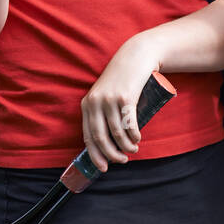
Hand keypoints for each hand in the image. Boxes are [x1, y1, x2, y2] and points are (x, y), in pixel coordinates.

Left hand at [80, 36, 162, 172]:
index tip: (103, 166)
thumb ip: (102, 111)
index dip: (95, 155)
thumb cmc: (122, 78)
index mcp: (87, 104)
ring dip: (125, 146)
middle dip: (111, 154)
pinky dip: (133, 135)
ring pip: (116, 132)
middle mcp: (95, 102)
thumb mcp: (105, 93)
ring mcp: (110, 100)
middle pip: (100, 137)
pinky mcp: (125, 97)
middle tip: (121, 161)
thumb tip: (107, 140)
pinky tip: (136, 139)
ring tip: (133, 150)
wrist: (135, 56)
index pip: (88, 136)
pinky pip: (128, 123)